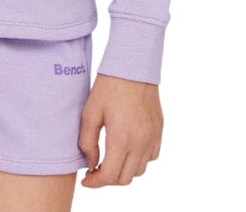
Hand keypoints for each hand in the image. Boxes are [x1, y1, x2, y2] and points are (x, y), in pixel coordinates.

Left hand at [78, 73, 162, 187]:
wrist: (133, 64)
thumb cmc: (109, 85)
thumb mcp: (90, 112)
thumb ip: (87, 142)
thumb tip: (91, 163)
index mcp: (122, 138)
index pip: (110, 176)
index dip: (96, 182)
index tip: (86, 178)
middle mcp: (141, 142)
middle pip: (125, 178)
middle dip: (108, 179)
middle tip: (96, 169)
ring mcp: (153, 136)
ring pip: (140, 170)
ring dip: (124, 170)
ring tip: (110, 159)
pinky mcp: (159, 129)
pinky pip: (152, 156)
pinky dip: (139, 160)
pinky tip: (127, 149)